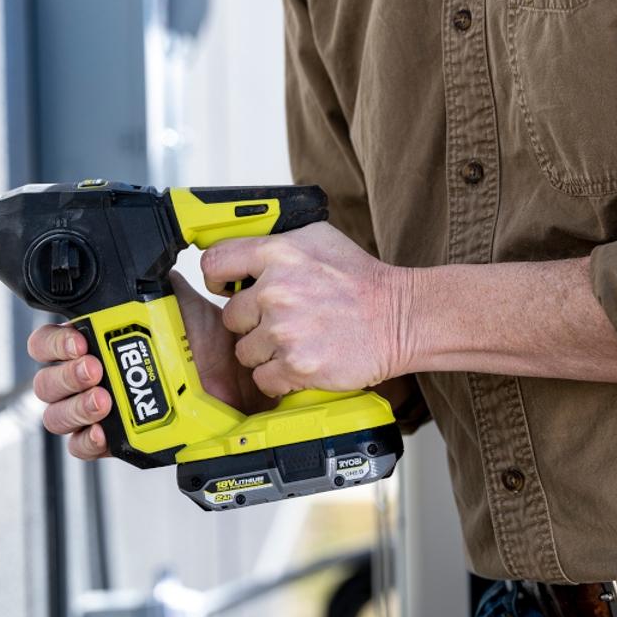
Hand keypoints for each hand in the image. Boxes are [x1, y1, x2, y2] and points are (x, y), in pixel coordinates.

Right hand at [26, 271, 272, 459]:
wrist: (240, 380)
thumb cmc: (210, 344)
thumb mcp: (178, 302)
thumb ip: (152, 282)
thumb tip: (139, 258)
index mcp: (99, 342)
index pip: (48, 343)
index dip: (53, 342)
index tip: (78, 339)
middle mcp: (95, 376)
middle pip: (47, 382)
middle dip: (63, 374)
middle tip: (93, 368)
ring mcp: (105, 410)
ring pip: (57, 415)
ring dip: (73, 406)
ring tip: (103, 397)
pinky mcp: (120, 441)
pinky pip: (83, 448)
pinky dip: (86, 440)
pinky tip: (103, 430)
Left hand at [200, 222, 411, 397]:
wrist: (401, 317)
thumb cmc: (361, 279)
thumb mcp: (317, 238)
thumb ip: (274, 241)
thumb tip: (241, 248)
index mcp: (277, 254)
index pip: (214, 264)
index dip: (217, 279)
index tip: (226, 287)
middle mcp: (276, 291)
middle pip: (230, 317)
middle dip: (251, 322)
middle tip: (281, 320)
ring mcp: (285, 331)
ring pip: (245, 351)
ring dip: (265, 351)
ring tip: (297, 340)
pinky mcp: (297, 366)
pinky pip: (263, 378)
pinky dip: (279, 377)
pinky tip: (301, 361)